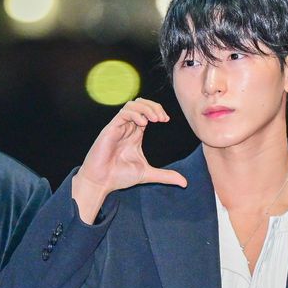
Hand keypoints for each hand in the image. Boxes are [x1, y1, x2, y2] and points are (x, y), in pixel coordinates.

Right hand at [72, 98, 186, 222]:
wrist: (102, 182)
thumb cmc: (120, 176)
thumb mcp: (148, 175)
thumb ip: (166, 176)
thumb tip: (184, 183)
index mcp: (135, 134)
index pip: (147, 113)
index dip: (158, 111)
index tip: (166, 120)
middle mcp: (127, 128)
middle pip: (140, 104)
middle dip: (154, 106)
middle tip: (162, 118)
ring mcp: (118, 127)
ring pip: (132, 105)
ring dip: (145, 108)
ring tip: (155, 119)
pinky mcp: (110, 129)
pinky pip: (123, 113)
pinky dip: (135, 114)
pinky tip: (143, 124)